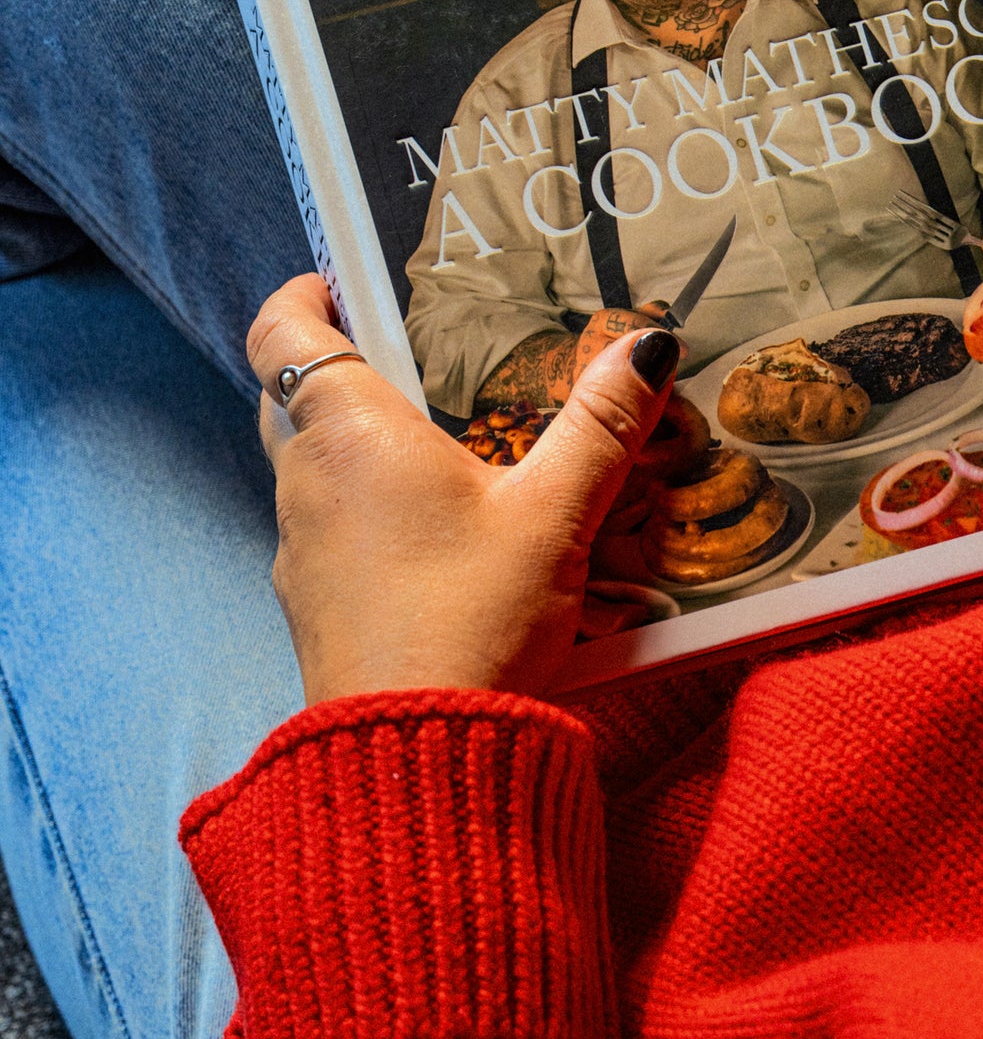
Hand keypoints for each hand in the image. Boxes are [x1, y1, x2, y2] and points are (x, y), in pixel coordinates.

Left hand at [248, 275, 679, 704]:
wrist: (418, 760)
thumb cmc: (472, 620)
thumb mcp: (555, 513)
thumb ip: (601, 425)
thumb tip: (646, 346)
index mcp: (347, 433)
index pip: (280, 331)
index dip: (302, 292)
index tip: (339, 277)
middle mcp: (306, 482)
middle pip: (293, 396)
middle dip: (342, 365)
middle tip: (411, 352)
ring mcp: (301, 550)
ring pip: (313, 469)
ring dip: (358, 445)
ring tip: (441, 443)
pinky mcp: (315, 608)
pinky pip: (331, 531)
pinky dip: (368, 512)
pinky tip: (436, 539)